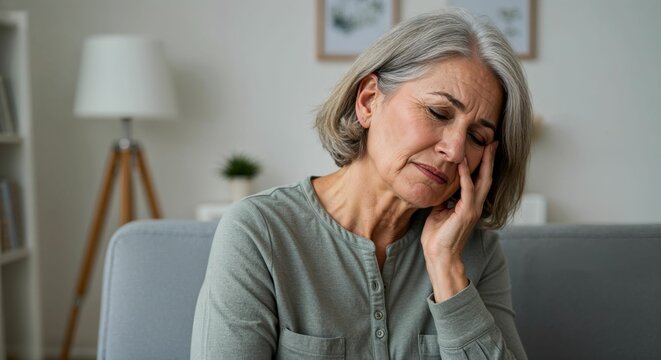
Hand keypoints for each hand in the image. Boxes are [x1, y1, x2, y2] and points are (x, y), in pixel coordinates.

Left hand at [421, 141, 497, 301]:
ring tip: (486, 147)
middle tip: (493, 142)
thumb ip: (444, 198)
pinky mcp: (466, 213)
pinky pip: (467, 190)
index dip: (482, 165)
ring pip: (482, 181)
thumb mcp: (439, 211)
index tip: (484, 149)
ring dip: (484, 163)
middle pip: (487, 178)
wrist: (439, 255)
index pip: (479, 181)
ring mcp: (473, 209)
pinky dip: (466, 176)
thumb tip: (440, 186)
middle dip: (490, 159)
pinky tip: (462, 164)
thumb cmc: (437, 236)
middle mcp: (475, 206)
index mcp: (470, 205)